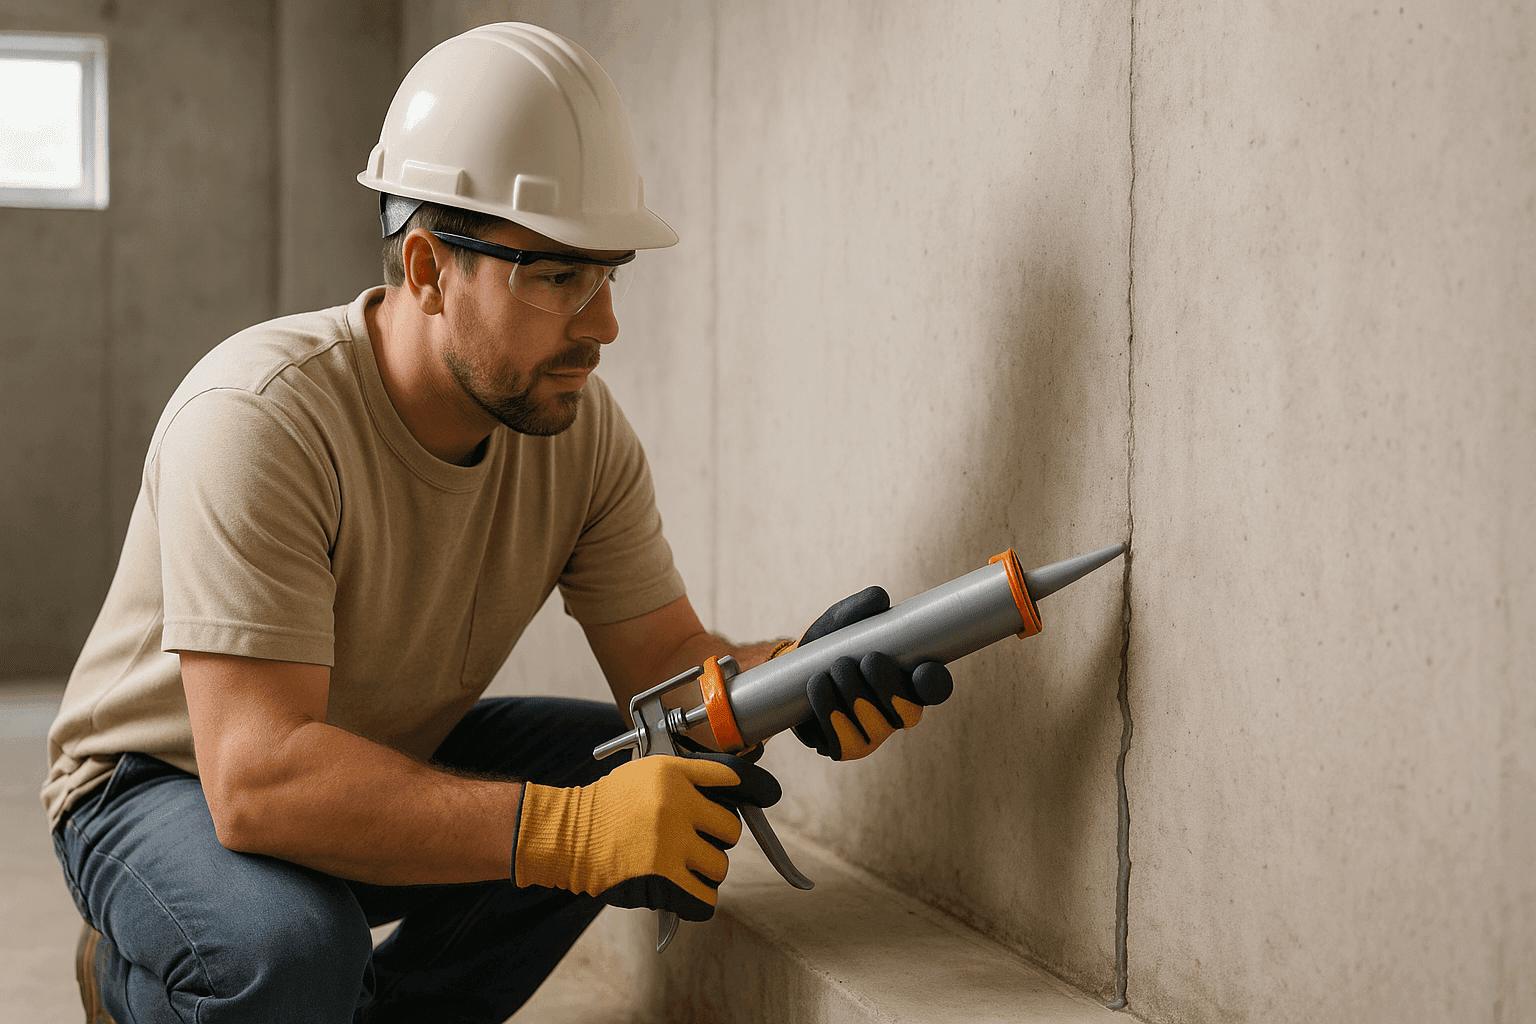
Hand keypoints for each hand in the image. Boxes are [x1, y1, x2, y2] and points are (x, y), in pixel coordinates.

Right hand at [513, 750, 779, 920]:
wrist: (568, 835)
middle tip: (694, 841)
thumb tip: (736, 794)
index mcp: (675, 774)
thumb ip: (688, 779)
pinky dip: (699, 901)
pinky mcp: (661, 879)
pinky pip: (705, 899)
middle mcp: (676, 804)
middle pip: (732, 829)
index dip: (758, 787)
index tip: (769, 795)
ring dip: (706, 871)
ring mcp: (670, 843)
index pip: (734, 777)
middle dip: (718, 838)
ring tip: (680, 865)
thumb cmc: (608, 805)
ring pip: (720, 867)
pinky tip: (686, 893)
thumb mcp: (648, 773)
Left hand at [786, 586, 953, 760]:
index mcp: (908, 680)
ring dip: (854, 698)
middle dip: (887, 686)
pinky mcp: (840, 747)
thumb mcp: (843, 619)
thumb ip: (861, 607)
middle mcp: (895, 713)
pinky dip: (828, 713)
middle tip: (867, 659)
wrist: (794, 666)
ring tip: (831, 670)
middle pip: (907, 713)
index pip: (935, 688)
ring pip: (874, 729)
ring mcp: (870, 735)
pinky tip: (818, 687)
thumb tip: (879, 599)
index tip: (923, 668)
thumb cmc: (831, 641)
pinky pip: (841, 742)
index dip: (934, 683)